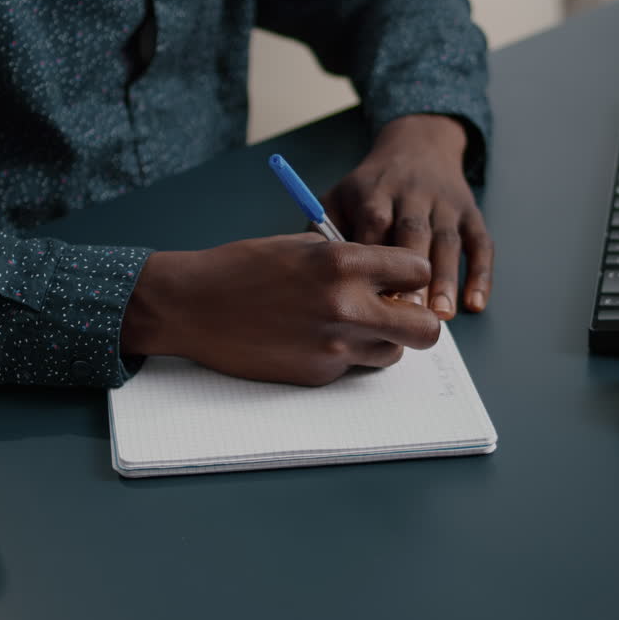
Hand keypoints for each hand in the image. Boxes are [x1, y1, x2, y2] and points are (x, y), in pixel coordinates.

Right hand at [121, 234, 440, 385]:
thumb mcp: (303, 245)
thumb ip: (352, 259)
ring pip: (393, 353)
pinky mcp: (318, 375)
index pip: (418, 271)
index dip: (411, 274)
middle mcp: (345, 307)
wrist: (193, 306)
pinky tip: (312, 338)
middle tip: (398, 311)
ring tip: (348, 324)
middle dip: (418, 319)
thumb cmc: (242, 268)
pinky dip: (345, 355)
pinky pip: (353, 367)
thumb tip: (389, 277)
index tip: (400, 277)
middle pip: (425, 328)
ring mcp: (333, 347)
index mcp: (343, 263)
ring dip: (382, 340)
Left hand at [322, 114, 491, 319]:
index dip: (374, 255)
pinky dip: (481, 274)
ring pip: (448, 240)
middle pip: (414, 231)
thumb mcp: (339, 195)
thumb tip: (310, 276)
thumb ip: (322, 230)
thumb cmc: (370, 186)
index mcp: (374, 190)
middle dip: (412, 271)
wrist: (418, 144)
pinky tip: (476, 304)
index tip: (366, 294)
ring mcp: (445, 203)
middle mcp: (412, 193)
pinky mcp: (470, 213)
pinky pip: (480, 243)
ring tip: (441, 315)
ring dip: (447, 278)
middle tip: (408, 311)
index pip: (374, 220)